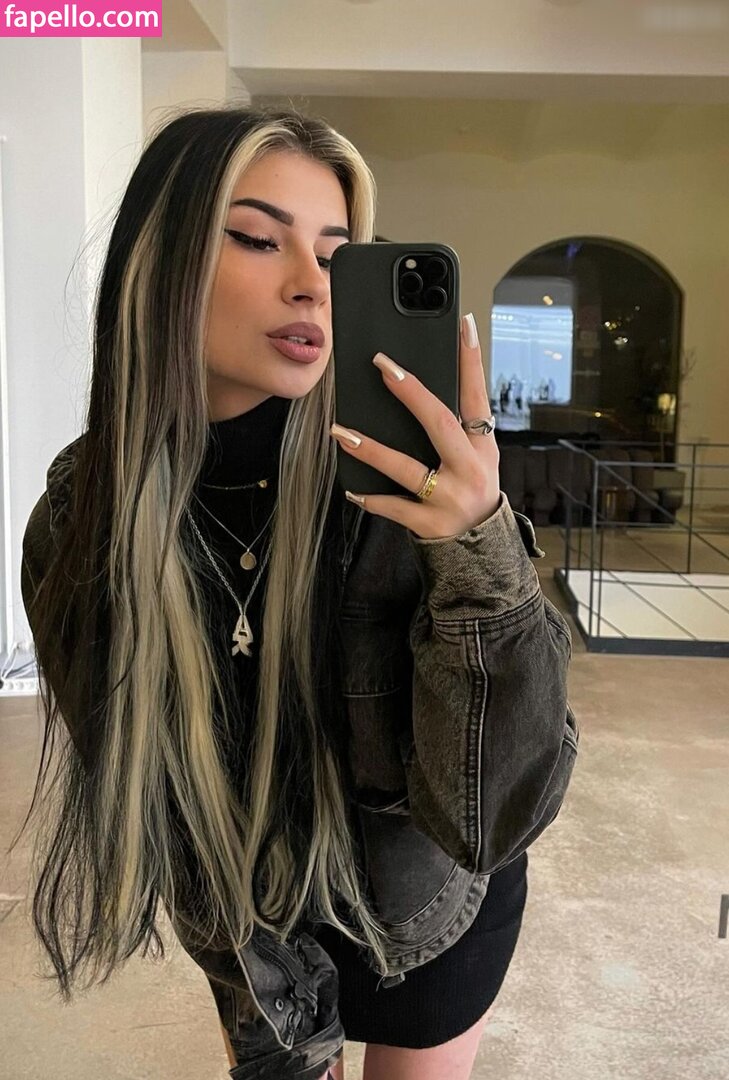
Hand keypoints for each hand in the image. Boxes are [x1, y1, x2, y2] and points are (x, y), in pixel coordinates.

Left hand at [330, 312, 499, 539]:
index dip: (471, 361)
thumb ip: (456, 429)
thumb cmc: (471, 492)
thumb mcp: (477, 458)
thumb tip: (415, 389)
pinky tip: (352, 488)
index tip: (464, 325)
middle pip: (440, 423)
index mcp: (483, 447)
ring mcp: (449, 498)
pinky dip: (372, 498)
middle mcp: (470, 469)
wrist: (482, 550)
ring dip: (371, 449)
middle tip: (384, 366)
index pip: (477, 396)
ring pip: (406, 468)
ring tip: (341, 431)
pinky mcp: (430, 524)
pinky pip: (394, 508)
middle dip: (411, 393)